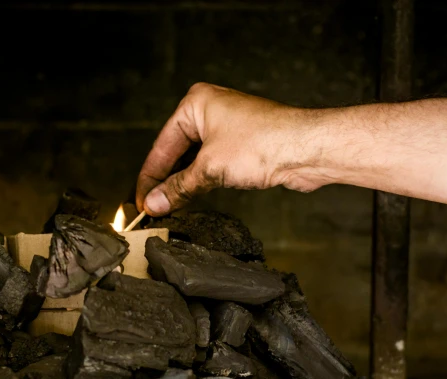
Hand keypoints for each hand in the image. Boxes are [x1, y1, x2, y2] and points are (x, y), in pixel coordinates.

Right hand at [136, 82, 323, 215]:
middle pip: (176, 152)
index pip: (162, 146)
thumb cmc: (264, 143)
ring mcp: (226, 127)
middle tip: (152, 207)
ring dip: (182, 183)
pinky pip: (211, 164)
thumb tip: (155, 203)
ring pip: (193, 160)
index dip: (150, 177)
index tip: (141, 201)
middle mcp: (209, 110)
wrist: (306, 149)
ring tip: (168, 206)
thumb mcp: (210, 169)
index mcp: (195, 104)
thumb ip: (178, 188)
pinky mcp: (241, 145)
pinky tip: (191, 197)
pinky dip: (200, 181)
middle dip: (165, 181)